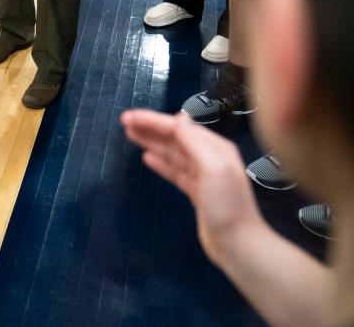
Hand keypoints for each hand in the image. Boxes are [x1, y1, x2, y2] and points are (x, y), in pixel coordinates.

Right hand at [120, 109, 264, 265]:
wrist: (238, 245)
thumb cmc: (226, 204)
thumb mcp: (213, 168)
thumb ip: (194, 142)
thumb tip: (178, 117)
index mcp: (215, 148)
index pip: (178, 128)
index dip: (153, 120)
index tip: (128, 118)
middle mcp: (210, 158)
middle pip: (175, 138)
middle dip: (150, 128)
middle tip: (124, 122)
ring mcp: (203, 176)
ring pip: (172, 153)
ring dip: (152, 142)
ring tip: (130, 135)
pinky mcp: (196, 192)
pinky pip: (175, 171)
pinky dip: (161, 163)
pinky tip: (147, 158)